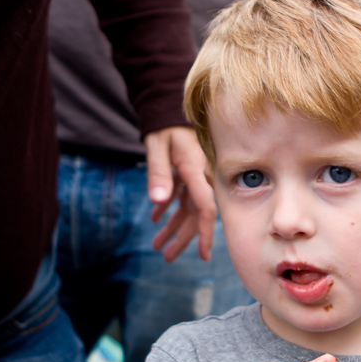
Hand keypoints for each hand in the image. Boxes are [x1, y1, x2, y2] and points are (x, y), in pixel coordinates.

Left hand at [143, 126, 215, 261]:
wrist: (168, 104)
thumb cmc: (163, 124)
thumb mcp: (156, 147)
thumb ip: (158, 173)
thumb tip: (157, 201)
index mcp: (196, 170)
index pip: (205, 208)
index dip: (204, 233)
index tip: (202, 255)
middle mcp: (201, 176)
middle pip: (196, 214)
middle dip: (182, 238)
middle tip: (166, 257)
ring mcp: (196, 175)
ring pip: (188, 208)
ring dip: (173, 227)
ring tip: (156, 245)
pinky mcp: (188, 173)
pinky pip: (182, 196)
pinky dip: (168, 208)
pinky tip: (155, 218)